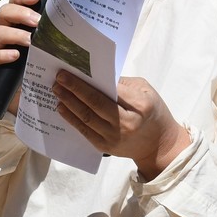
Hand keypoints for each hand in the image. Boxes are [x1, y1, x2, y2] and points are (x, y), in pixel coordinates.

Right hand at [0, 0, 41, 114]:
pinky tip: (16, 56)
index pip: (15, 0)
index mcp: (17, 20)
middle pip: (4, 12)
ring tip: (30, 41)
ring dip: (15, 35)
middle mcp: (4, 29)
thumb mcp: (47, 43)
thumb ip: (52, 30)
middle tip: (37, 21)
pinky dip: (3, 55)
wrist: (30, 88)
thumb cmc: (41, 60)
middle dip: (20, 14)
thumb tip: (72, 19)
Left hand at [52, 73, 191, 180]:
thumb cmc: (153, 112)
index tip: (74, 69)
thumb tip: (97, 76)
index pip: (111, 90)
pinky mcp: (105, 147)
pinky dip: (71, 119)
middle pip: (95, 103)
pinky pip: (84, 131)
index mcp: (140, 105)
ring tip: (57, 90)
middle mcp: (127, 123)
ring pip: (86, 117)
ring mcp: (114, 137)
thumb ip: (124, 83)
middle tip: (59, 77)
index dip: (89, 80)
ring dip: (69, 102)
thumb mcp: (146, 91)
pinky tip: (62, 108)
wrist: (158, 145)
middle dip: (74, 89)